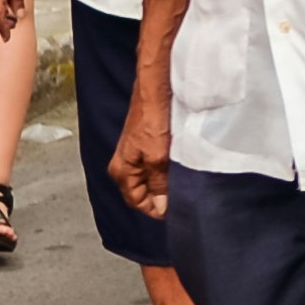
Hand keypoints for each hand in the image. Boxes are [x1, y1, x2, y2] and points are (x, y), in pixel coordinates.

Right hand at [110, 86, 171, 218]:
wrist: (154, 92)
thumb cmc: (151, 120)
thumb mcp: (157, 157)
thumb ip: (159, 183)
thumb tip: (161, 206)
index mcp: (122, 171)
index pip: (136, 202)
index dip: (155, 209)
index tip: (174, 213)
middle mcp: (124, 165)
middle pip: (142, 192)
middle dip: (160, 198)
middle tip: (182, 201)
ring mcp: (134, 155)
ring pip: (150, 180)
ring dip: (164, 185)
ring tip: (183, 187)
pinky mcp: (145, 146)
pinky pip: (154, 167)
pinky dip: (166, 172)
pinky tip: (179, 171)